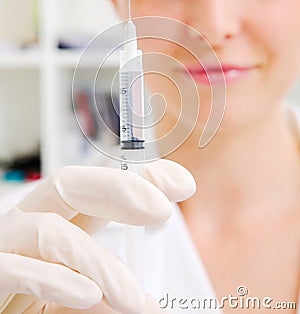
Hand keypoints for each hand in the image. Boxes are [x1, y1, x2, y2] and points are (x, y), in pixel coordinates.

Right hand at [0, 159, 194, 312]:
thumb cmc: (22, 303)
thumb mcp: (69, 300)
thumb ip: (101, 293)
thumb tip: (142, 300)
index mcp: (54, 224)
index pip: (96, 188)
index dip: (137, 177)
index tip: (180, 183)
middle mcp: (27, 224)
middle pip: (69, 185)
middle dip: (119, 188)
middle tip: (162, 209)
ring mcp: (3, 244)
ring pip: (49, 229)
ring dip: (98, 262)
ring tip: (133, 299)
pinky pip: (16, 267)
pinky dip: (55, 280)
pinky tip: (88, 295)